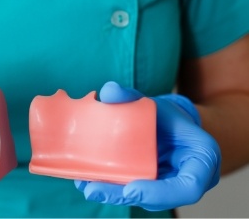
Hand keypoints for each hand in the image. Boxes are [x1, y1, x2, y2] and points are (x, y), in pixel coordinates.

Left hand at [74, 82, 220, 210]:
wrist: (169, 125)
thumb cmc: (167, 116)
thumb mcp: (153, 103)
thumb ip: (131, 96)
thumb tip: (108, 91)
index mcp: (201, 158)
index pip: (189, 187)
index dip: (161, 193)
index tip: (131, 189)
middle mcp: (189, 179)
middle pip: (160, 199)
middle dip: (125, 196)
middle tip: (94, 190)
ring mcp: (170, 187)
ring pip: (143, 199)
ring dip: (113, 195)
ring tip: (87, 187)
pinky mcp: (152, 189)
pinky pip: (133, 192)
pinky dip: (111, 189)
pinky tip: (88, 182)